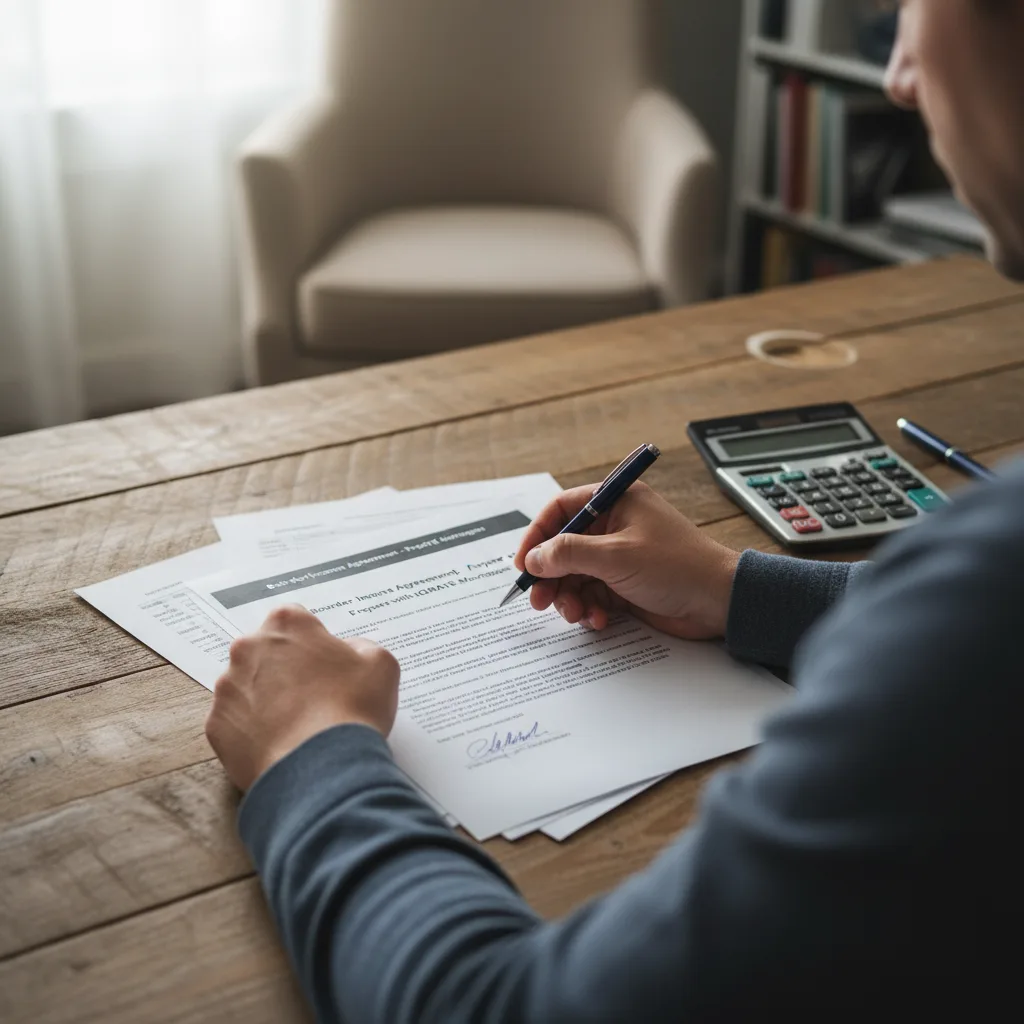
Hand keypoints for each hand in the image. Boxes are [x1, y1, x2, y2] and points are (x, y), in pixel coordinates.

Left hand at [205, 605, 399, 790]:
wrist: (323, 768)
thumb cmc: (354, 709)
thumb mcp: (380, 664)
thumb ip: (360, 647)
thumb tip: (346, 653)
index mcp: (286, 625)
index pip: (294, 621)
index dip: (311, 643)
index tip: (324, 665)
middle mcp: (248, 648)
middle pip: (265, 651)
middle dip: (283, 668)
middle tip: (311, 696)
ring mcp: (228, 688)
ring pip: (246, 687)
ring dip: (266, 699)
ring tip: (296, 726)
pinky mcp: (216, 725)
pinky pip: (235, 723)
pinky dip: (252, 731)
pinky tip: (280, 744)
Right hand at [514, 483, 739, 639]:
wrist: (719, 601)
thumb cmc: (678, 566)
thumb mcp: (616, 556)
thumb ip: (569, 554)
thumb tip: (533, 558)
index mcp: (615, 502)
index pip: (561, 510)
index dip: (537, 536)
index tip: (523, 564)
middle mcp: (615, 526)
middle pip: (563, 548)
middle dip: (550, 576)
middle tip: (539, 600)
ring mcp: (619, 557)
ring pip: (575, 576)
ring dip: (569, 597)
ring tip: (575, 614)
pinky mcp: (625, 585)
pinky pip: (592, 595)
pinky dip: (589, 609)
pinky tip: (598, 620)